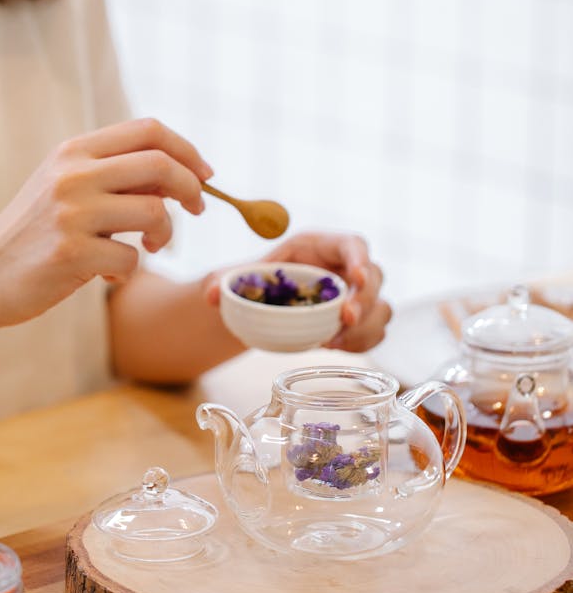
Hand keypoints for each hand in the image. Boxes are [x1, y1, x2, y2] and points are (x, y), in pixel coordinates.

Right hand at [0, 118, 211, 327]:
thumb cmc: (35, 233)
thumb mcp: (67, 187)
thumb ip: (116, 176)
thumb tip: (180, 176)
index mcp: (74, 150)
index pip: (149, 130)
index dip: (187, 150)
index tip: (205, 175)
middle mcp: (73, 174)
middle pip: (161, 165)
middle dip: (192, 188)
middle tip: (195, 210)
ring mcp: (71, 212)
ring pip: (154, 213)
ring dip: (164, 235)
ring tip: (147, 247)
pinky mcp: (71, 253)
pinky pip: (132, 259)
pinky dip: (129, 271)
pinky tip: (106, 274)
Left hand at [205, 230, 390, 351]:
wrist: (258, 307)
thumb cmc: (254, 283)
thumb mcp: (236, 277)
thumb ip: (222, 281)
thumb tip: (210, 296)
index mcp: (320, 246)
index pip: (353, 243)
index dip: (360, 258)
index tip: (356, 276)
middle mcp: (343, 269)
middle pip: (375, 277)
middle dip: (364, 299)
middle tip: (343, 319)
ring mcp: (355, 296)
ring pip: (381, 308)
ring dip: (364, 327)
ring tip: (332, 342)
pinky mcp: (357, 322)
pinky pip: (374, 332)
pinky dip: (361, 344)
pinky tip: (335, 348)